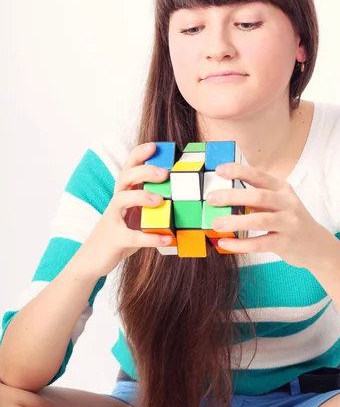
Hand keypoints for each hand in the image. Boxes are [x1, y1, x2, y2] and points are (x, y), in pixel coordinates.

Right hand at [77, 142, 172, 277]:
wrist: (91, 260)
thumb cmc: (119, 234)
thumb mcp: (135, 217)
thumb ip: (151, 207)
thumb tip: (181, 199)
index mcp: (123, 194)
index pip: (129, 168)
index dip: (139, 154)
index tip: (155, 146)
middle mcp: (116, 202)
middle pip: (125, 178)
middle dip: (144, 171)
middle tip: (164, 173)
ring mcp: (113, 219)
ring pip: (122, 200)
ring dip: (142, 197)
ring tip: (160, 201)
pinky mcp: (115, 239)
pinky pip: (132, 236)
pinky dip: (151, 238)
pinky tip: (167, 239)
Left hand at [206, 162, 331, 269]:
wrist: (317, 246)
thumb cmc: (290, 221)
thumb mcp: (279, 203)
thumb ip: (257, 198)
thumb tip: (223, 197)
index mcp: (282, 189)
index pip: (259, 176)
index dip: (238, 171)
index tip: (219, 170)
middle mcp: (287, 203)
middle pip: (258, 196)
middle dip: (232, 196)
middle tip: (211, 198)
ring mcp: (288, 223)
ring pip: (259, 220)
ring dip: (235, 221)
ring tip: (216, 223)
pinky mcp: (286, 243)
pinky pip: (260, 243)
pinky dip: (240, 244)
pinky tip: (225, 243)